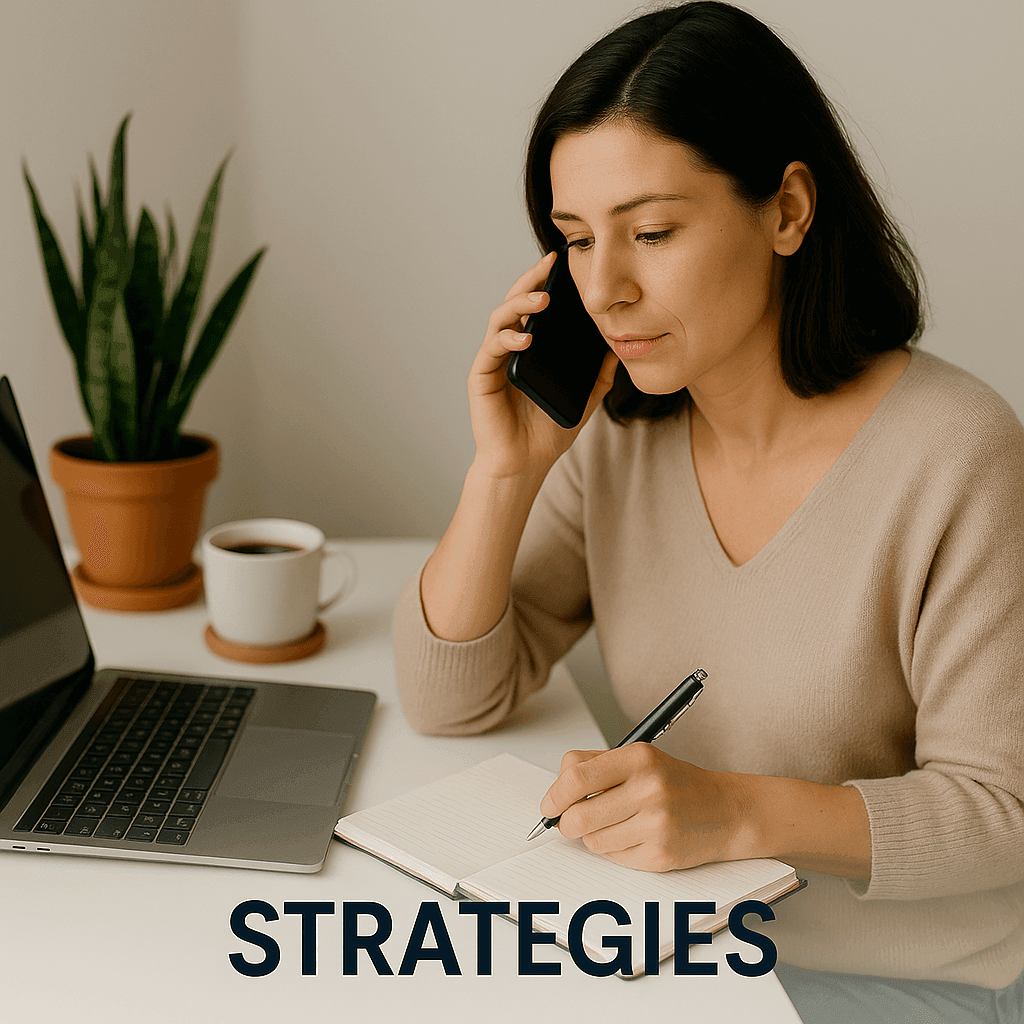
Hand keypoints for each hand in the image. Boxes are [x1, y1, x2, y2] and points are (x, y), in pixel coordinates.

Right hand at [468, 251, 617, 480]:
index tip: (564, 263)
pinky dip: (508, 337)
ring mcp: (494, 360)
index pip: (537, 306)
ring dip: (520, 302)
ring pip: (501, 317)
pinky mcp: (482, 376)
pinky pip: (492, 348)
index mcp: (532, 348)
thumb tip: (619, 349)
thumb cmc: (547, 432)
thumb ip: (599, 375)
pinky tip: (526, 336)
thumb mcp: (584, 399)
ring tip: (543, 298)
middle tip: (549, 264)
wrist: (524, 464)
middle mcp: (510, 347)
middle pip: (516, 301)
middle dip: (531, 279)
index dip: (546, 281)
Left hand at [539, 744, 753, 871]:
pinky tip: (636, 836)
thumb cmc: (676, 783)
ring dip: (595, 836)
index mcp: (639, 758)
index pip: (576, 776)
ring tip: (617, 823)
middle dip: (567, 823)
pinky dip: (616, 850)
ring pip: (593, 841)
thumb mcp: (638, 758)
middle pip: (578, 816)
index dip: (555, 795)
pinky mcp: (661, 855)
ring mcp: (657, 825)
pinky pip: (615, 858)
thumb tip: (554, 794)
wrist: (727, 810)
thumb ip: (593, 767)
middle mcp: (649, 789)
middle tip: (570, 821)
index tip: (549, 805)